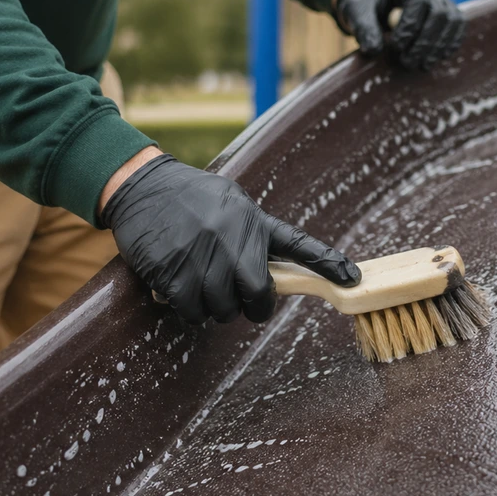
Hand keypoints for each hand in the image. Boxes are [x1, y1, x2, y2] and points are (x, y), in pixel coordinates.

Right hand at [101, 154, 360, 323]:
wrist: (143, 185)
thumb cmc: (192, 199)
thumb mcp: (231, 204)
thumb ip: (252, 237)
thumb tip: (264, 280)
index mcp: (253, 220)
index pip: (299, 244)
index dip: (329, 263)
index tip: (353, 279)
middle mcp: (232, 237)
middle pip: (258, 293)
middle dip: (252, 307)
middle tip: (240, 302)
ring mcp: (202, 254)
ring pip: (223, 308)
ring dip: (214, 308)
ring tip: (201, 286)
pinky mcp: (173, 270)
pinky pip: (192, 310)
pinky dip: (188, 309)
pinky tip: (179, 289)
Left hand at [334, 0, 465, 69]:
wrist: (370, 1)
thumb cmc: (362, 5)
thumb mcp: (355, 14)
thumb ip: (363, 29)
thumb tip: (375, 50)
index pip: (416, 0)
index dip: (409, 26)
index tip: (395, 47)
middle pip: (438, 11)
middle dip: (424, 41)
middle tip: (408, 63)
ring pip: (452, 18)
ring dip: (439, 45)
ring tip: (422, 65)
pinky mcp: (446, 8)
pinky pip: (458, 24)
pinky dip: (450, 42)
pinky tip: (437, 58)